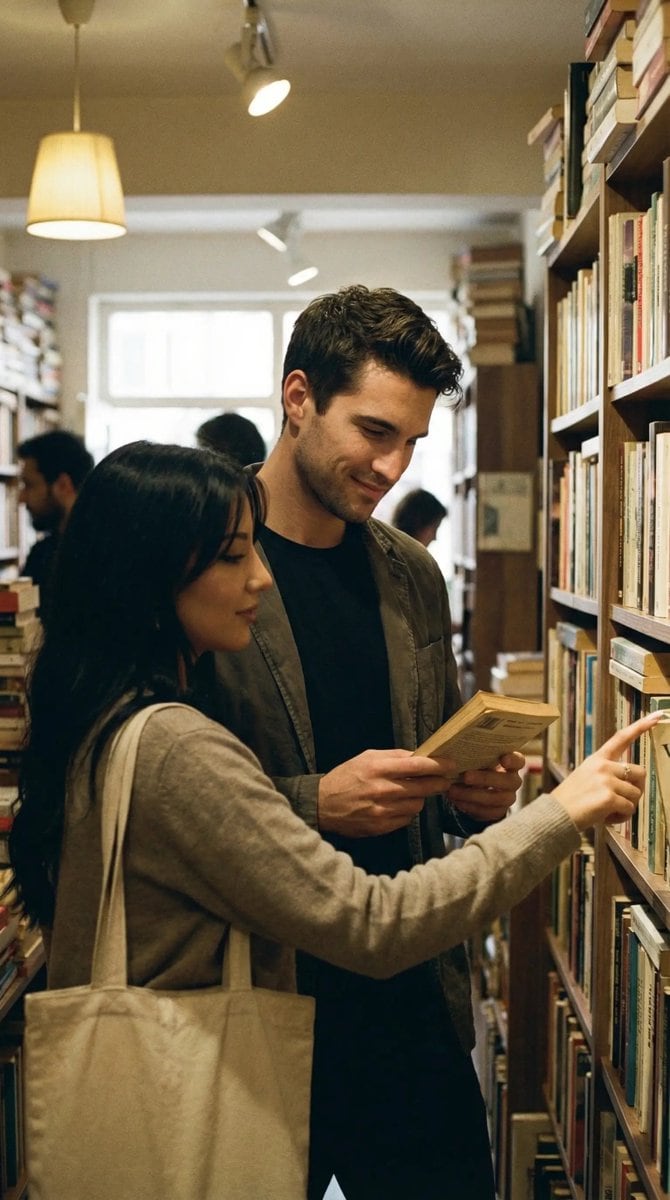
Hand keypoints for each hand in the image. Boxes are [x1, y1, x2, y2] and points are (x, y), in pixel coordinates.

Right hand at [317, 749, 455, 836]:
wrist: (322, 805)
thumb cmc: (346, 777)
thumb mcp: (367, 757)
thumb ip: (393, 756)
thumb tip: (419, 756)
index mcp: (379, 768)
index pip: (417, 765)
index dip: (438, 764)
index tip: (451, 763)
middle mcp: (383, 789)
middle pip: (423, 787)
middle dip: (438, 783)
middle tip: (444, 780)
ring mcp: (383, 810)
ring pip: (418, 805)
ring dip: (421, 798)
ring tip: (416, 793)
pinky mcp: (381, 826)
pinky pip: (407, 819)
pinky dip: (408, 812)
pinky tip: (401, 805)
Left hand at [446, 751, 524, 822]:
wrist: (477, 788)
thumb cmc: (478, 766)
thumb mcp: (479, 760)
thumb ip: (476, 757)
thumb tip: (458, 755)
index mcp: (511, 764)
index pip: (518, 761)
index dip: (513, 760)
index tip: (503, 759)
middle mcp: (513, 781)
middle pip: (508, 781)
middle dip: (485, 779)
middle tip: (466, 776)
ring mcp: (508, 798)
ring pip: (496, 799)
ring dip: (473, 795)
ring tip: (453, 791)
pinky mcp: (498, 812)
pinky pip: (487, 812)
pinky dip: (469, 806)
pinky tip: (457, 800)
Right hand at [551, 714, 662, 831]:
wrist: (555, 815)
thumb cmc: (571, 801)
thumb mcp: (586, 777)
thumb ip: (608, 775)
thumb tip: (632, 786)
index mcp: (597, 759)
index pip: (621, 738)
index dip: (641, 726)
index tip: (657, 715)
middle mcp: (603, 766)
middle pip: (640, 772)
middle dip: (637, 789)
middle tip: (623, 801)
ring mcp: (606, 781)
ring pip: (636, 794)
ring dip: (627, 806)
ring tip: (608, 811)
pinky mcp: (609, 797)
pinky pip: (629, 809)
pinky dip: (621, 817)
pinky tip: (606, 818)